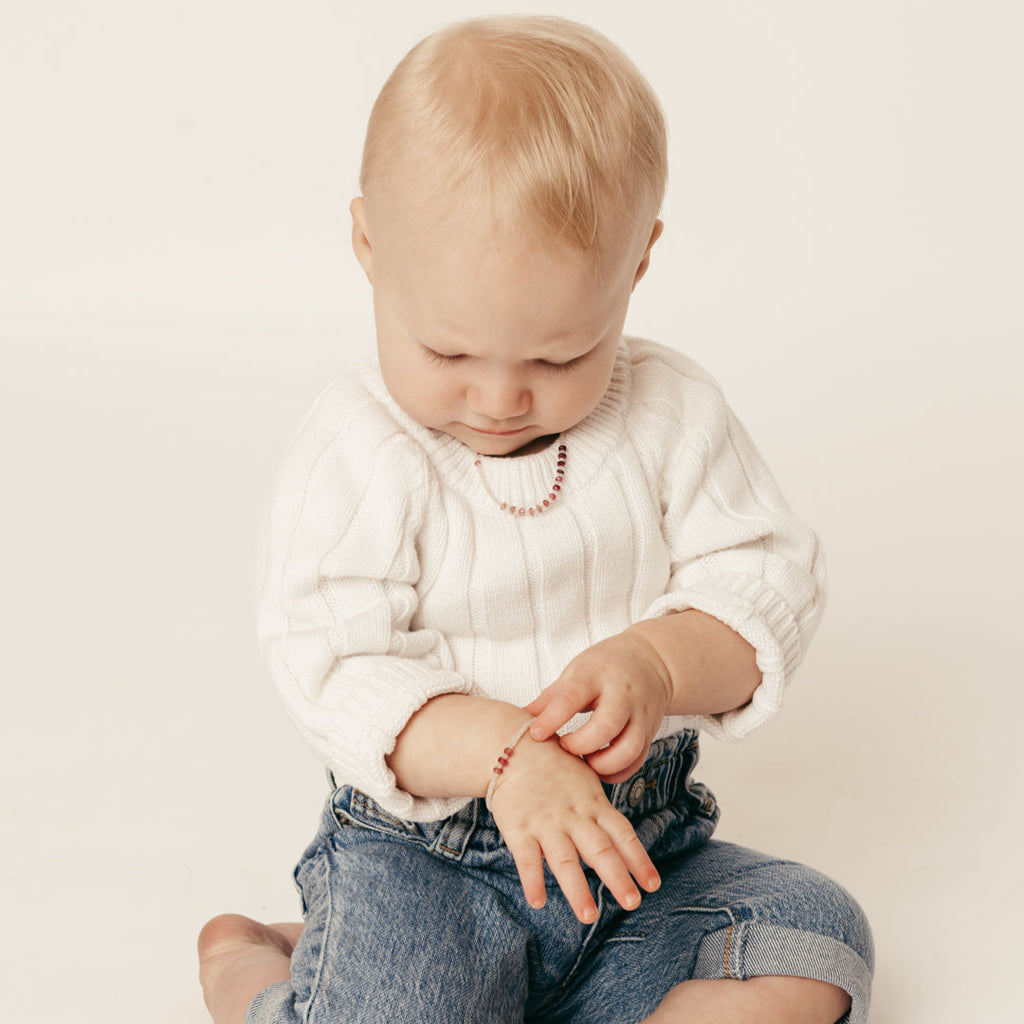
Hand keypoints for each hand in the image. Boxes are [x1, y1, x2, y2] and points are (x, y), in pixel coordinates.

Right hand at [488, 735, 660, 922]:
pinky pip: (526, 857)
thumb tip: (622, 842)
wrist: (514, 745)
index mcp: (594, 804)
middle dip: (617, 877)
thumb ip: (602, 811)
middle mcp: (574, 816)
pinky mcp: (518, 828)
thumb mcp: (587, 780)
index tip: (652, 884)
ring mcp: (546, 823)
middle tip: (632, 902)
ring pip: (564, 860)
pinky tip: (538, 902)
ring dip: (576, 889)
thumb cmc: (556, 765)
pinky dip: (532, 880)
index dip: (638, 859)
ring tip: (588, 916)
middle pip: (599, 850)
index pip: (622, 834)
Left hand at [525, 629, 671, 782]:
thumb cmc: (605, 666)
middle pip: (607, 726)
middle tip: (565, 748)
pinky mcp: (650, 731)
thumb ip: (550, 698)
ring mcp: (640, 714)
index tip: (536, 735)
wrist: (651, 661)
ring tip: (583, 764)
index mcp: (596, 675)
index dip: (552, 718)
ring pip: (629, 749)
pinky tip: (600, 770)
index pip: (573, 696)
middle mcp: (622, 694)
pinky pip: (637, 760)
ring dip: (603, 764)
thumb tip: (519, 721)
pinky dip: (618, 772)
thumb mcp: (575, 671)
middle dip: (581, 745)